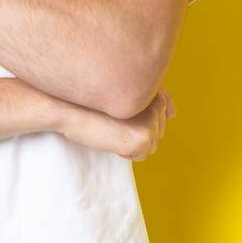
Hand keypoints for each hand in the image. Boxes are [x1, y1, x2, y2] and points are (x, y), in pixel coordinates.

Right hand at [56, 87, 176, 160]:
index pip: (165, 105)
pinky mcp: (142, 137)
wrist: (69, 107)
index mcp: (151, 88)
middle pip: (158, 129)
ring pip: (151, 144)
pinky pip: (141, 154)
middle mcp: (156, 102)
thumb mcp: (121, 93)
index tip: (133, 121)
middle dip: (139, 131)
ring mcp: (150, 120)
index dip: (153, 116)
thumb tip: (173, 113)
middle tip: (115, 124)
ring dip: (133, 143)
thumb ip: (145, 96)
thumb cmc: (88, 99)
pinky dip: (128, 153)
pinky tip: (113, 141)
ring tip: (113, 131)